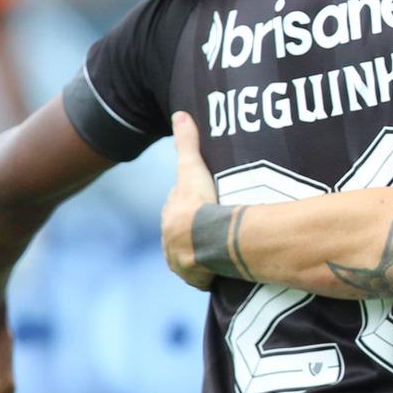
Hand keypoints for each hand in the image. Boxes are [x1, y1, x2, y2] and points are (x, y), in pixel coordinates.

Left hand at [161, 112, 217, 289]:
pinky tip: (222, 269)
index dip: (191, 201)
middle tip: (218, 223)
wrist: (205, 239)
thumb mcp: (193, 168)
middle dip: (195, 229)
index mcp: (170, 215)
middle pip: (183, 231)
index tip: (206, 199)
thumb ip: (187, 142)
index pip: (179, 205)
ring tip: (223, 248)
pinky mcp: (195, 278)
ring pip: (191, 254)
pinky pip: (202, 275)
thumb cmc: (200, 203)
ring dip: (202, 252)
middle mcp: (170, 240)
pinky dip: (209, 273)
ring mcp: (182, 261)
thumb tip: (179, 114)